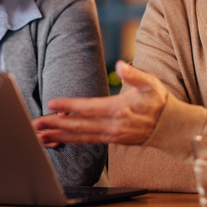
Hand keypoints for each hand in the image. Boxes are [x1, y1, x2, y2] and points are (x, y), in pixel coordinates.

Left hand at [32, 60, 167, 144]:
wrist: (170, 127)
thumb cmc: (158, 101)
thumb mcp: (151, 83)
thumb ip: (134, 75)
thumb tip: (120, 65)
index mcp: (119, 109)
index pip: (89, 107)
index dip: (70, 105)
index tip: (52, 103)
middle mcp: (113, 125)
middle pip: (79, 125)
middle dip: (55, 125)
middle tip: (35, 123)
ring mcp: (110, 135)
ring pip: (80, 136)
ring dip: (58, 135)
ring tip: (38, 134)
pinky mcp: (110, 140)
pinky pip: (85, 141)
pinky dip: (68, 140)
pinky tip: (54, 140)